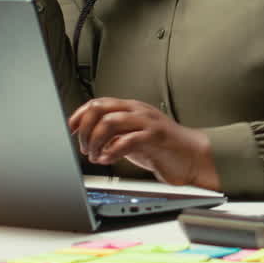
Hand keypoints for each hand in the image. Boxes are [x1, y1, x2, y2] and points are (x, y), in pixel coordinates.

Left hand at [68, 97, 221, 190]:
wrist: (192, 156)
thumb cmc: (161, 147)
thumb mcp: (132, 137)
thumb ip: (114, 133)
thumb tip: (88, 137)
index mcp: (130, 108)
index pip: (97, 103)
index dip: (80, 115)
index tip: (71, 129)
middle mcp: (137, 111)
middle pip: (100, 108)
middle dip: (85, 129)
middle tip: (83, 146)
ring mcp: (146, 122)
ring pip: (110, 122)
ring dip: (95, 141)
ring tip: (94, 155)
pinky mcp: (154, 137)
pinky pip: (126, 140)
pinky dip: (111, 151)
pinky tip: (108, 159)